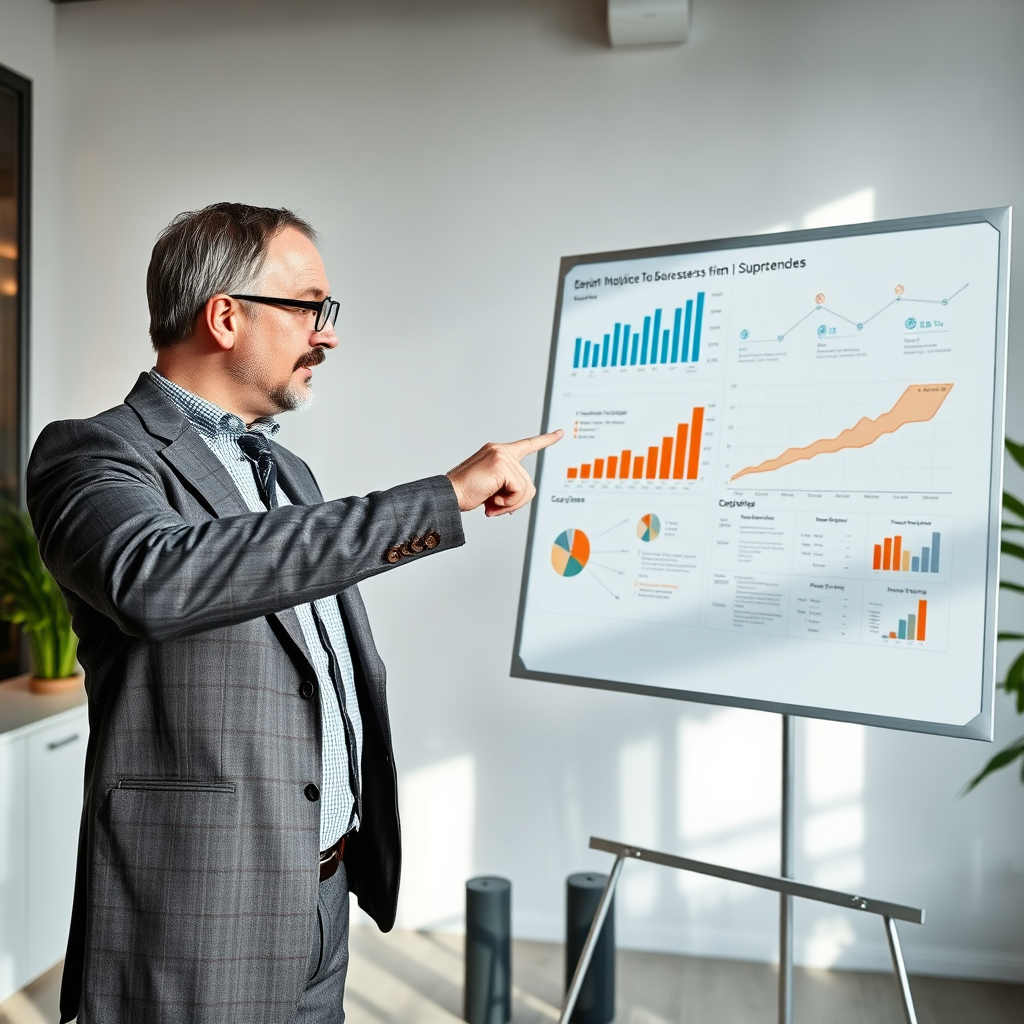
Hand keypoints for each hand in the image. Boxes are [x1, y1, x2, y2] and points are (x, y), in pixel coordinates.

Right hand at [447, 430, 562, 515]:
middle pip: (528, 481)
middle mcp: (500, 450)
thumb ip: (508, 486)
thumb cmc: (465, 493)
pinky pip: (519, 491)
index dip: (545, 440)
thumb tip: (521, 497)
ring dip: (510, 503)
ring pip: (525, 488)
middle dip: (515, 500)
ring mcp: (501, 456)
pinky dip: (508, 502)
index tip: (560, 433)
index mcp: (498, 452)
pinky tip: (492, 500)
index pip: (526, 445)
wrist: (447, 495)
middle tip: (494, 505)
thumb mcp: (492, 488)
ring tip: (491, 503)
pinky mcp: (501, 465)